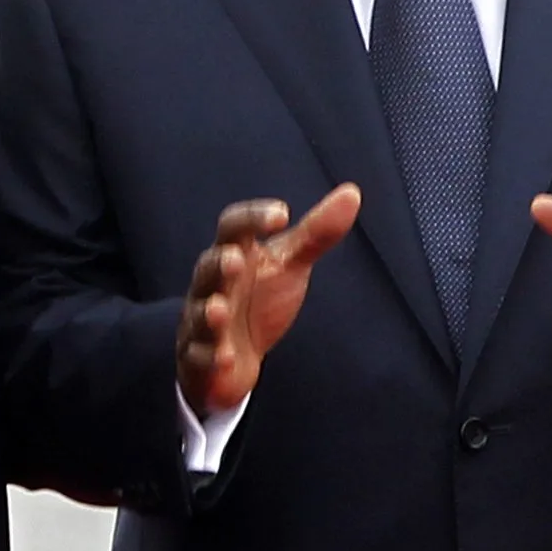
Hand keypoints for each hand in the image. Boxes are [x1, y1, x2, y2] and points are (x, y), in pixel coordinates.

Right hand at [176, 187, 360, 415]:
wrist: (235, 356)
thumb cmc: (260, 300)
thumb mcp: (289, 265)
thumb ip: (316, 233)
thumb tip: (352, 192)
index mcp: (234, 254)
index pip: (234, 228)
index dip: (253, 218)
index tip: (282, 214)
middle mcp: (213, 285)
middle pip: (207, 268)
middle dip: (219, 265)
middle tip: (235, 261)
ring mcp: (202, 322)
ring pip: (199, 313)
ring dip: (208, 313)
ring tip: (219, 311)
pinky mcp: (200, 358)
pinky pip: (200, 356)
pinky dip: (211, 357)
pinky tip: (226, 358)